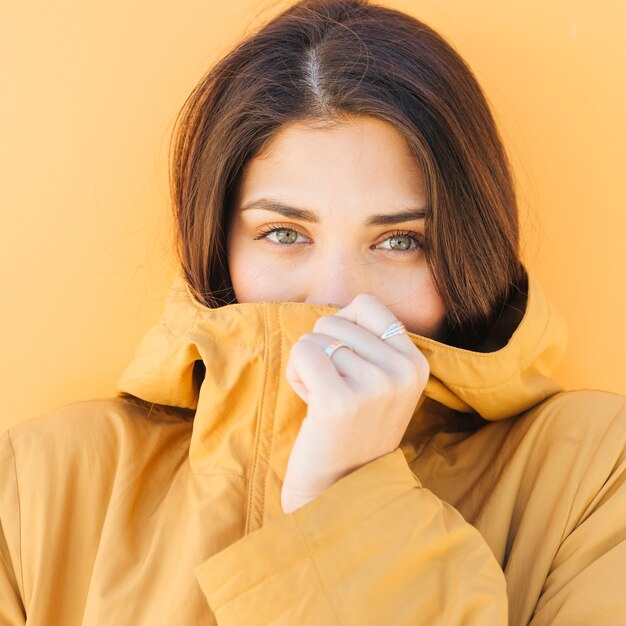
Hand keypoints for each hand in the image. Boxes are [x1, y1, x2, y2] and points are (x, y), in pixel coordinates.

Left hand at [281, 293, 429, 513]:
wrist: (339, 488)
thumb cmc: (351, 428)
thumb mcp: (382, 383)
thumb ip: (371, 343)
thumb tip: (339, 305)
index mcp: (416, 363)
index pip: (366, 304)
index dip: (343, 328)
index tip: (347, 365)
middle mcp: (402, 371)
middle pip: (335, 320)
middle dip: (323, 351)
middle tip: (335, 390)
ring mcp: (375, 386)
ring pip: (316, 336)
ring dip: (308, 367)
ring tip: (325, 400)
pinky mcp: (340, 401)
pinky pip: (302, 352)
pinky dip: (295, 374)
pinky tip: (311, 404)